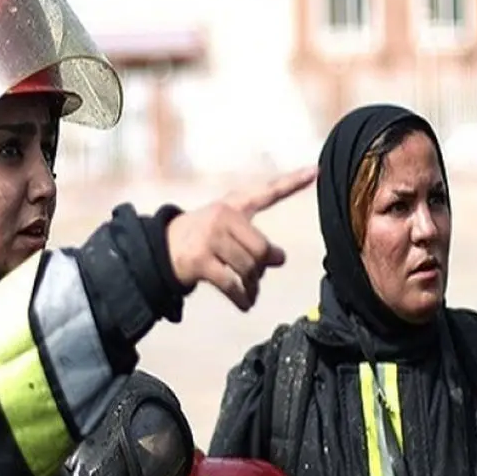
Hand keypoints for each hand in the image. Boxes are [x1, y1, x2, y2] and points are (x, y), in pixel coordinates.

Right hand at [166, 166, 317, 310]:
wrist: (160, 249)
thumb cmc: (202, 241)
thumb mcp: (227, 232)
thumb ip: (255, 241)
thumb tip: (279, 258)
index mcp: (233, 205)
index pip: (268, 192)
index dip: (293, 182)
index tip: (316, 171)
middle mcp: (223, 216)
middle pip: (261, 249)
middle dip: (262, 267)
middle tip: (256, 277)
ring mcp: (210, 237)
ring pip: (248, 269)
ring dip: (252, 287)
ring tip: (250, 294)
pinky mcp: (201, 260)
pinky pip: (233, 285)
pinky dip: (242, 298)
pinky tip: (245, 304)